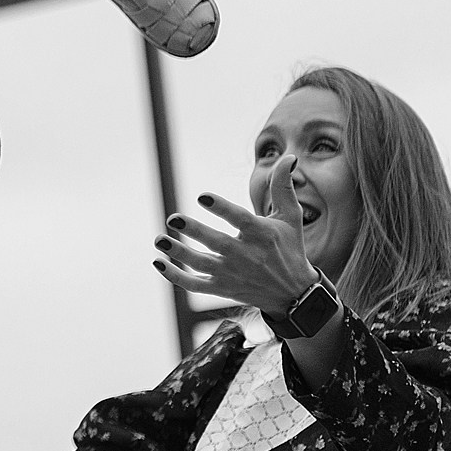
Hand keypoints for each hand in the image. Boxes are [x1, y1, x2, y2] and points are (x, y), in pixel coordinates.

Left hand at [151, 155, 320, 314]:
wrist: (292, 293)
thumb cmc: (289, 248)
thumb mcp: (290, 217)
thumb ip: (283, 187)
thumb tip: (288, 157)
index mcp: (262, 235)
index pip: (240, 219)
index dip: (222, 208)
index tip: (202, 197)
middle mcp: (245, 256)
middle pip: (216, 243)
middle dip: (194, 231)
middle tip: (173, 219)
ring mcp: (231, 274)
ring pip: (201, 264)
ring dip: (178, 253)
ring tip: (159, 239)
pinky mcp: (221, 288)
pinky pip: (194, 284)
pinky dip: (175, 276)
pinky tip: (158, 261)